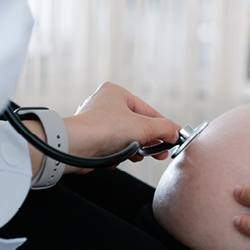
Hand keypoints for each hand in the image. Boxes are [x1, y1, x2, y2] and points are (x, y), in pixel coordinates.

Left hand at [61, 81, 181, 172]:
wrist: (74, 147)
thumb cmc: (103, 129)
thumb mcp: (144, 127)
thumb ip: (164, 129)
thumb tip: (174, 133)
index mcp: (116, 92)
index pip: (147, 110)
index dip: (163, 125)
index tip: (174, 136)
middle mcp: (104, 104)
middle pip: (137, 125)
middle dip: (149, 140)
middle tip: (160, 151)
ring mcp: (96, 122)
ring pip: (125, 137)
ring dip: (134, 148)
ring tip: (138, 155)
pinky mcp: (90, 139)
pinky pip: (112, 146)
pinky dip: (118, 153)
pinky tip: (119, 157)